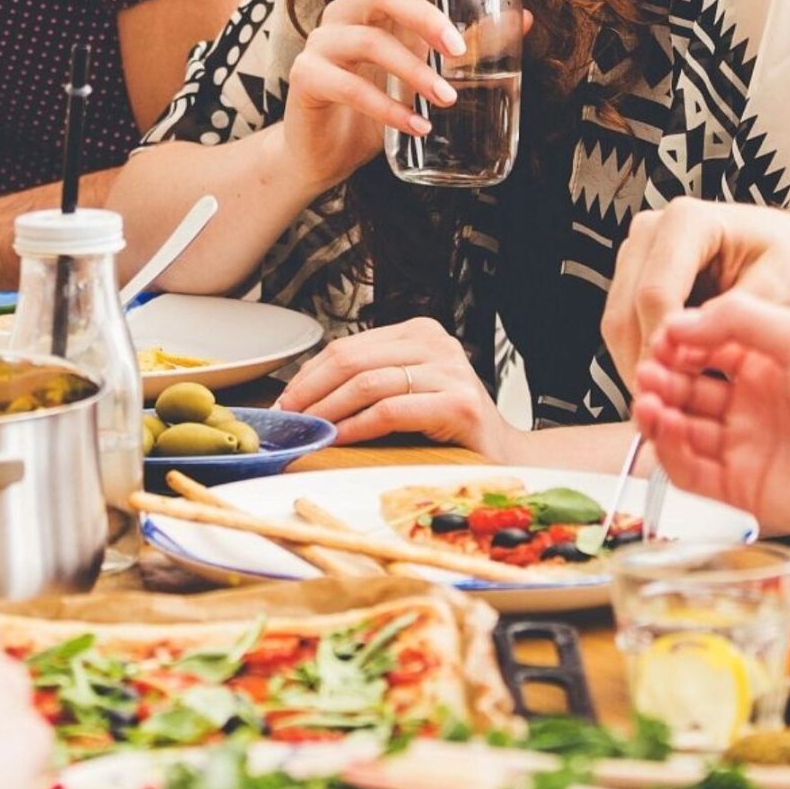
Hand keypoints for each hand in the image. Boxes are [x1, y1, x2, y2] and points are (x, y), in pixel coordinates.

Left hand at [277, 319, 524, 456]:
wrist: (504, 456)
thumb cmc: (447, 427)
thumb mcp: (408, 390)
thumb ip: (369, 383)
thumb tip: (302, 398)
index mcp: (420, 333)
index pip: (349, 346)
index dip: (310, 374)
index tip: (285, 401)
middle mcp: (437, 343)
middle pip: (353, 360)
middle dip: (311, 390)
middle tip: (287, 418)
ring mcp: (450, 371)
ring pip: (368, 383)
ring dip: (328, 410)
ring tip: (307, 431)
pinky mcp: (458, 403)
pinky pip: (392, 411)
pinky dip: (357, 426)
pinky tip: (338, 439)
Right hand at [283, 0, 466, 195]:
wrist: (325, 154)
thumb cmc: (376, 104)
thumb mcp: (424, 71)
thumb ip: (466, 46)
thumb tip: (524, 21)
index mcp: (369, 4)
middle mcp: (342, 15)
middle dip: (426, 18)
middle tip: (458, 49)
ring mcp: (320, 44)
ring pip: (369, 41)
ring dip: (415, 71)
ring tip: (446, 98)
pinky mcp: (306, 78)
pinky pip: (349, 87)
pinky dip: (388, 109)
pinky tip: (417, 125)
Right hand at [602, 200, 789, 389]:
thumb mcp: (784, 293)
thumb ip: (735, 318)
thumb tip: (684, 349)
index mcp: (689, 222)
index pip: (656, 294)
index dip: (661, 348)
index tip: (674, 391)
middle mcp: (656, 229)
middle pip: (626, 308)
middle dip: (644, 362)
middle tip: (663, 411)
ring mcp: (641, 253)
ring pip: (618, 321)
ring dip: (639, 365)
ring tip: (666, 408)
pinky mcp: (638, 277)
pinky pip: (624, 325)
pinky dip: (643, 359)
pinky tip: (668, 389)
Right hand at [633, 292, 789, 556]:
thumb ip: (738, 316)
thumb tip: (679, 320)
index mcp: (772, 363)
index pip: (709, 345)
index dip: (682, 339)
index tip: (663, 334)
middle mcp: (755, 403)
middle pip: (689, 385)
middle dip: (662, 374)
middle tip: (648, 367)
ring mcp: (746, 446)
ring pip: (682, 428)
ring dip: (658, 410)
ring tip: (647, 397)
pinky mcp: (741, 487)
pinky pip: (690, 471)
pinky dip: (668, 451)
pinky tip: (663, 427)